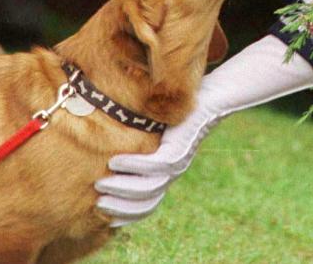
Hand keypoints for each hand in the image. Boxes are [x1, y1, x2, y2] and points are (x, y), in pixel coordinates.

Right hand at [94, 35, 312, 226]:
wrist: (215, 95)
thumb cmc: (184, 108)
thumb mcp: (157, 128)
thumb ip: (140, 139)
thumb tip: (109, 144)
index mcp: (169, 171)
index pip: (148, 204)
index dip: (128, 214)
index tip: (106, 216)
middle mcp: (174, 171)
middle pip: (146, 202)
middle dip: (120, 207)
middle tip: (97, 202)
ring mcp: (179, 162)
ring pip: (149, 188)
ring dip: (123, 189)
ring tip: (101, 183)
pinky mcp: (180, 148)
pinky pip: (155, 165)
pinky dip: (133, 167)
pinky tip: (115, 161)